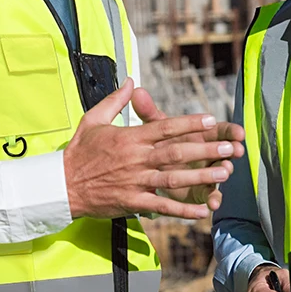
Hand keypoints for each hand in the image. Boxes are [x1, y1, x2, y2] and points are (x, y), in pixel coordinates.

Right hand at [62, 79, 243, 221]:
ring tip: (224, 173)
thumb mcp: (92, 120)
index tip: (211, 120)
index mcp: (130, 138)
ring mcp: (135, 182)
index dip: (190, 123)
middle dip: (205, 150)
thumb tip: (130, 80)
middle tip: (229, 148)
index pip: (165, 127)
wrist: (61, 186)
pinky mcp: (132, 202)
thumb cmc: (77, 153)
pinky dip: (183, 210)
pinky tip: (202, 210)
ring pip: (174, 178)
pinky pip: (162, 206)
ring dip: (201, 177)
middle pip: (176, 153)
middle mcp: (136, 159)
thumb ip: (114, 100)